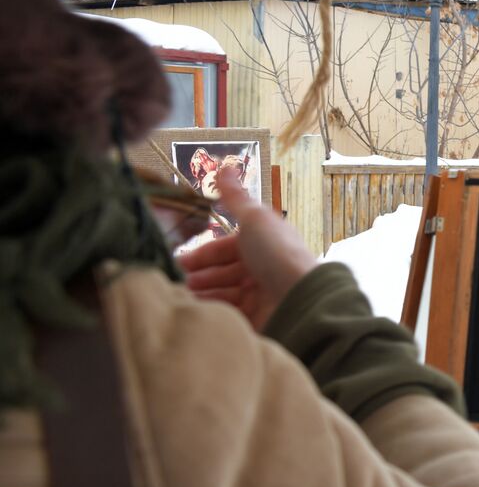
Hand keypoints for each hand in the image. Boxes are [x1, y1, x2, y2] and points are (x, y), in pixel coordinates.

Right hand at [177, 167, 317, 329]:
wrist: (299, 296)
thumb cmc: (276, 253)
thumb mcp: (255, 218)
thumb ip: (235, 197)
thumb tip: (224, 166)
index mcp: (263, 244)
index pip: (225, 248)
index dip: (201, 254)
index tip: (176, 262)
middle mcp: (263, 269)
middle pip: (222, 272)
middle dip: (197, 276)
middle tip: (172, 282)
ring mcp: (261, 295)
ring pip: (222, 294)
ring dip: (200, 294)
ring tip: (178, 298)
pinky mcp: (258, 319)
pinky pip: (229, 314)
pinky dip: (211, 311)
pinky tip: (194, 312)